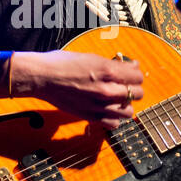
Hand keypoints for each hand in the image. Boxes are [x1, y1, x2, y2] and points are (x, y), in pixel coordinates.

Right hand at [11, 50, 144, 128]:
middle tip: (125, 87)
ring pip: (129, 111)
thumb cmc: (62, 63)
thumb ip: (112, 64)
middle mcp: (107, 89)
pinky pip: (114, 123)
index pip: (138, 76)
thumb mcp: (91, 57)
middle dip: (134, 89)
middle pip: (138, 94)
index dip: (135, 74)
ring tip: (117, 100)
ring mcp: (99, 105)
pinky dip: (113, 119)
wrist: (42, 77)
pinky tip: (107, 111)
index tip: (131, 74)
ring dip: (125, 105)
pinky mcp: (90, 116)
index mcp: (107, 70)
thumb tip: (130, 67)